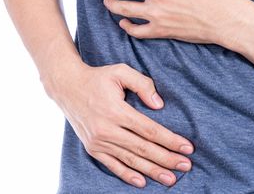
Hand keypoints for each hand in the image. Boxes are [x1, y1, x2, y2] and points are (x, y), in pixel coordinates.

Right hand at [43, 61, 194, 187]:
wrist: (66, 86)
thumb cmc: (97, 78)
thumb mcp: (120, 71)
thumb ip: (142, 84)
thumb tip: (159, 105)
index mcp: (116, 111)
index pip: (149, 130)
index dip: (170, 140)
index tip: (187, 148)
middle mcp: (107, 129)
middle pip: (143, 148)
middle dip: (167, 159)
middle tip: (186, 166)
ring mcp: (98, 141)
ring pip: (130, 160)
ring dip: (152, 170)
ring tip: (170, 179)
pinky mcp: (92, 148)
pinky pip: (112, 165)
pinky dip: (127, 175)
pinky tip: (142, 182)